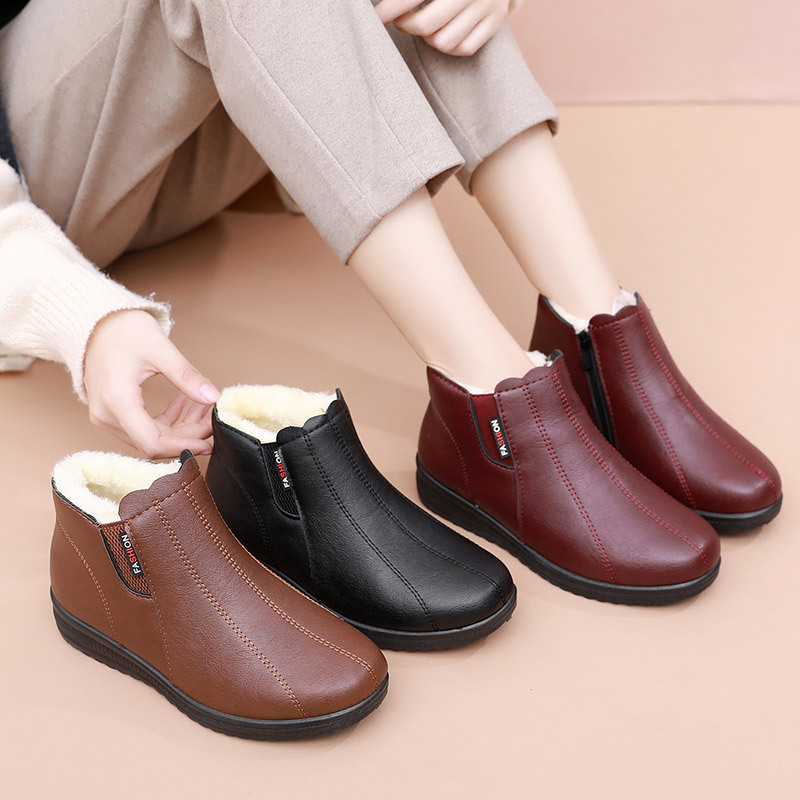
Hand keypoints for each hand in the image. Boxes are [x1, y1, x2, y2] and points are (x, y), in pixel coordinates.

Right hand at [84, 309, 219, 458]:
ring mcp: (106, 416)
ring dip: (180, 428)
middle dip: (188, 435)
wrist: (95, 320)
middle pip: (153, 442)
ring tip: (204, 407)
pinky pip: (143, 427)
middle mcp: (106, 415)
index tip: (209, 441)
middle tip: (213, 419)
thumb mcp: (161, 350)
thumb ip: (187, 377)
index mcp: (116, 401)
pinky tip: (185, 402)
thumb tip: (214, 397)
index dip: (184, 446)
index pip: (152, 442)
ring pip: (150, 437)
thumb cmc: (123, 329)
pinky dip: (167, 420)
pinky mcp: (111, 412)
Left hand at [375, 0, 509, 56]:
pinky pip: (464, 48)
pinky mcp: (495, 21)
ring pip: (444, 41)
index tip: (375, 17)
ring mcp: (485, 6)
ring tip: (424, 24)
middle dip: (406, 25)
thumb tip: (381, 6)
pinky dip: (450, 46)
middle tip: (401, 20)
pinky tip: (442, 32)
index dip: (388, 9)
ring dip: (428, 38)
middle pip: (426, 25)